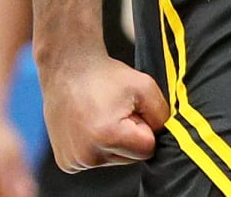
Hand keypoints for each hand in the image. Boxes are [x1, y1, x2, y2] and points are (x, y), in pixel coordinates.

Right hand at [40, 56, 167, 171]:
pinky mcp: (66, 162)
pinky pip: (95, 160)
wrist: (68, 68)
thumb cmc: (105, 75)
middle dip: (129, 137)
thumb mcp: (144, 86)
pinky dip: (96, 146)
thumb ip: (162, 115)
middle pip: (130, 158)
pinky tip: (88, 125)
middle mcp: (88, 154)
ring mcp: (74, 161)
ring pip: (113, 160)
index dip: (144, 127)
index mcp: (108, 136)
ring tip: (100, 115)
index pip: (147, 150)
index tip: (130, 110)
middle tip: (114, 111)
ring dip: (112, 142)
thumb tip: (165, 135)